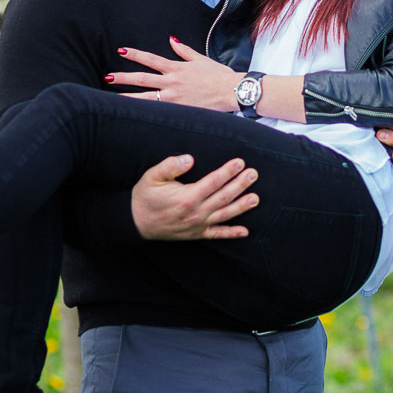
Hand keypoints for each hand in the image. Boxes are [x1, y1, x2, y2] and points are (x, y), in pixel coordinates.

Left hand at [108, 38, 242, 111]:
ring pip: (145, 99)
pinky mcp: (179, 111)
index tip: (121, 51)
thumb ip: (183, 50)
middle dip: (123, 78)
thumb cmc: (219, 76)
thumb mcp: (201, 59)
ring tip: (112, 100)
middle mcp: (172, 83)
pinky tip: (133, 115)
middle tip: (107, 78)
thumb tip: (171, 39)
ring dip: (128, 98)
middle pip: (142, 79)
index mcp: (177, 68)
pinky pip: (158, 111)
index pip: (150, 59)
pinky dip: (146, 113)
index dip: (134, 54)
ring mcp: (174, 98)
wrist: (232, 91)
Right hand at [132, 155, 259, 239]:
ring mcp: (198, 225)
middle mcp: (196, 213)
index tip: (240, 163)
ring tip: (256, 198)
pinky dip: (231, 233)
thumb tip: (189, 159)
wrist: (136, 223)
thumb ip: (170, 165)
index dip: (228, 172)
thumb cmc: (145, 197)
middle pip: (224, 197)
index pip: (213, 182)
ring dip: (242, 206)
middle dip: (240, 185)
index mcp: (187, 197)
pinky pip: (217, 234)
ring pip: (225, 215)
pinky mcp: (196, 234)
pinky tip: (245, 232)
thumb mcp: (152, 176)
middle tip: (254, 174)